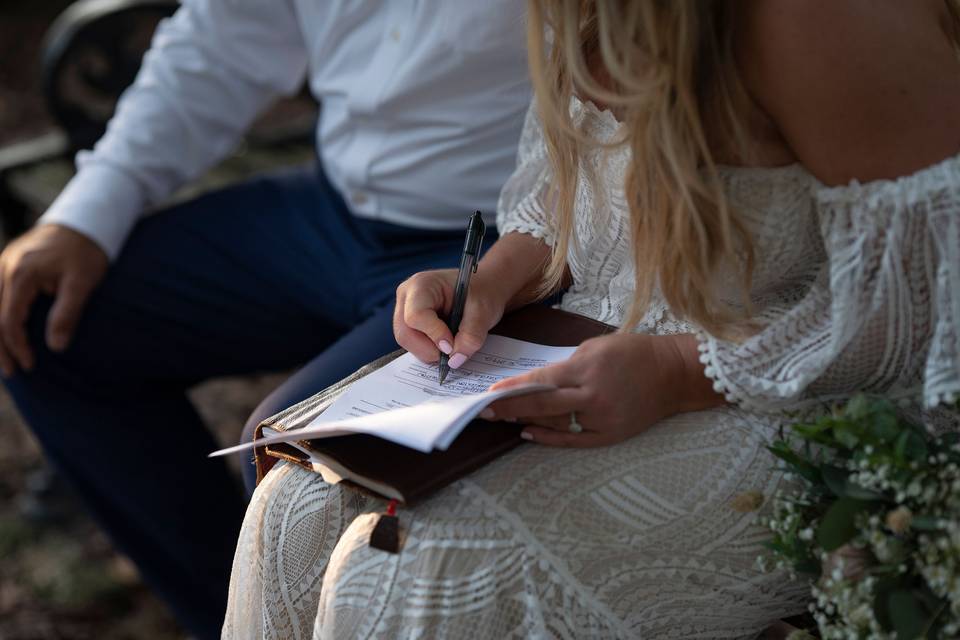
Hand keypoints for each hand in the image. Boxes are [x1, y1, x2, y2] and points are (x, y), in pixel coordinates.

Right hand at [0, 224, 108, 375]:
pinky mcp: (6, 266)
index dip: (18, 347)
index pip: (9, 320)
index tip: (30, 366)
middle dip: (0, 348)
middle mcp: (4, 269)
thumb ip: (67, 313)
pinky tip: (3, 336)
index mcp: (21, 275)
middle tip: (12, 372)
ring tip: (4, 360)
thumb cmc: (85, 252)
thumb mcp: (83, 282)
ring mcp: (2, 266)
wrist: (81, 222)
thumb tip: (56, 347)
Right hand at [393, 269, 507, 366]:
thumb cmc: (481, 292)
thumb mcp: (483, 312)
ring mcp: (404, 310)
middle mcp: (407, 296)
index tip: (453, 346)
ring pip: (407, 342)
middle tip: (453, 352)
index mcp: (422, 284)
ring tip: (452, 345)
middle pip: (405, 333)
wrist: (482, 289)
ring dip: (430, 351)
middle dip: (429, 349)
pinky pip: (411, 344)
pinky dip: (429, 350)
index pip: (416, 316)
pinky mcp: (409, 324)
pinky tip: (445, 343)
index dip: (434, 335)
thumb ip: (471, 336)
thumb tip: (455, 360)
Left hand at [485, 333, 722, 446]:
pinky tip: (528, 433)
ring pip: (555, 423)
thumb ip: (566, 366)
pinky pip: (573, 440)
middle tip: (484, 410)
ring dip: (526, 421)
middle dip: (510, 408)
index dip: (514, 388)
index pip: (541, 381)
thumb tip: (537, 382)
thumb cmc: (633, 353)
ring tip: (501, 419)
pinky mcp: (611, 435)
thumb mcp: (596, 346)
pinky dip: (549, 438)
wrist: (674, 374)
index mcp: (588, 369)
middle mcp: (593, 396)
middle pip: (542, 405)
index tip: (490, 392)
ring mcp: (603, 419)